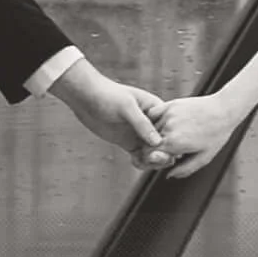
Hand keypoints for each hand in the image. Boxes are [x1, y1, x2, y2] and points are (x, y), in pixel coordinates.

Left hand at [49, 59, 170, 168]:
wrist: (86, 97)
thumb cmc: (107, 94)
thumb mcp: (126, 107)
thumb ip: (142, 124)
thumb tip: (157, 142)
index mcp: (155, 109)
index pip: (170, 128)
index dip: (171, 142)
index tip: (164, 151)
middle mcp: (150, 123)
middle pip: (164, 143)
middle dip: (162, 154)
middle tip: (153, 159)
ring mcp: (139, 133)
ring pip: (153, 153)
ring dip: (151, 160)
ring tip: (144, 162)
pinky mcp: (128, 142)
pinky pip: (140, 156)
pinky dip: (141, 162)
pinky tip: (135, 162)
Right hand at [152, 92, 244, 179]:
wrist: (224, 110)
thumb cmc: (217, 134)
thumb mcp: (204, 158)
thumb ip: (185, 169)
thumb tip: (169, 174)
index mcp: (175, 143)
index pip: (149, 155)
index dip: (153, 159)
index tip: (162, 158)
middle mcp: (168, 128)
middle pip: (148, 142)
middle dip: (153, 147)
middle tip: (167, 149)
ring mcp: (168, 115)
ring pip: (150, 128)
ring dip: (155, 134)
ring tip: (170, 136)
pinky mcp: (171, 105)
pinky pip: (153, 114)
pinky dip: (155, 120)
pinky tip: (165, 123)